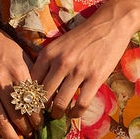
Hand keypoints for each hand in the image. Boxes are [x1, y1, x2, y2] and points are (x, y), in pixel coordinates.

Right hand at [0, 4, 39, 138]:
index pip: (32, 100)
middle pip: (18, 114)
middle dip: (27, 128)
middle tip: (32, 135)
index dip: (37, 116)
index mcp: (18, 70)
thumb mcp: (20, 51)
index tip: (41, 123)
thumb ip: (32, 70)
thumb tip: (45, 89)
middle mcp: (2, 81)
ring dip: (11, 137)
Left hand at [29, 0, 139, 119]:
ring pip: (60, 103)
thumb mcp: (59, 44)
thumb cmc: (83, 35)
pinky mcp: (95, 77)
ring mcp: (78, 71)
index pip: (31, 82)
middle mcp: (60, 62)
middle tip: (43, 114)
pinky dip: (76, 113)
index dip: (29, 96)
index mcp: (48, 53)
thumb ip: (49, 62)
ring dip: (57, 113)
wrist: (110, 24)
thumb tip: (39, 86)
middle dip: (41, 109)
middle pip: (43, 96)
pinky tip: (74, 113)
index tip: (31, 104)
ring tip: (58, 115)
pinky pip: (81, 103)